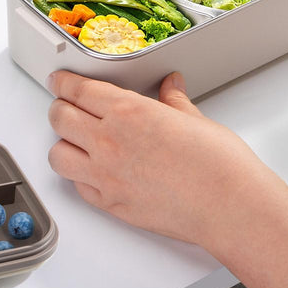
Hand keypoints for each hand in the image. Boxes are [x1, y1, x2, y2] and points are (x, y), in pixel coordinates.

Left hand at [47, 70, 287, 252]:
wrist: (230, 207)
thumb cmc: (218, 164)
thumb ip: (173, 100)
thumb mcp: (193, 118)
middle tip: (66, 105)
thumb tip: (170, 85)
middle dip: (60, 108)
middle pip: (59, 118)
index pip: (78, 90)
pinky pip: (77, 187)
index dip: (63, 82)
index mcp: (128, 111)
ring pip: (57, 155)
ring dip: (63, 143)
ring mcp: (106, 176)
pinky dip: (79, 177)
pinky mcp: (111, 205)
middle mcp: (110, 141)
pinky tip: (94, 171)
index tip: (59, 81)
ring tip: (75, 140)